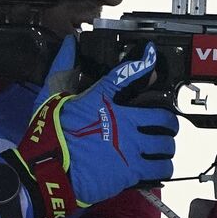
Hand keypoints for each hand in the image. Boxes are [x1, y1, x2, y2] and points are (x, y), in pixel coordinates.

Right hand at [6, 36, 177, 217]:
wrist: (47, 170)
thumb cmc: (51, 133)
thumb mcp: (52, 95)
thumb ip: (62, 67)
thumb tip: (69, 43)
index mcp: (109, 106)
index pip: (130, 76)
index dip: (145, 65)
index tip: (151, 58)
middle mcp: (126, 127)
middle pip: (164, 120)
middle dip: (169, 123)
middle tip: (166, 126)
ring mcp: (131, 151)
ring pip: (165, 147)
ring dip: (166, 148)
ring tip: (162, 150)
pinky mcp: (130, 174)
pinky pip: (159, 171)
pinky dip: (161, 169)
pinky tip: (156, 169)